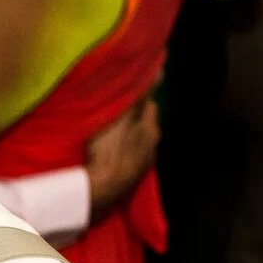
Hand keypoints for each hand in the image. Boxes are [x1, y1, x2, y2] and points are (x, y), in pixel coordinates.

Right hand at [84, 96, 159, 222]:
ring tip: (111, 139)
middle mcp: (153, 148)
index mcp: (152, 129)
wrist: (102, 188)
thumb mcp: (121, 115)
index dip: (137, 100)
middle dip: (133, 122)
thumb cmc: (110, 148)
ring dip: (128, 141)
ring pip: (138, 146)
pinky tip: (111, 159)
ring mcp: (143, 167)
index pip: (150, 106)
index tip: (122, 99)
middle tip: (115, 118)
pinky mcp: (132, 182)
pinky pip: (130, 162)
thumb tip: (160, 73)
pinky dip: (123, 157)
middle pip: (145, 127)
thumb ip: (139, 96)